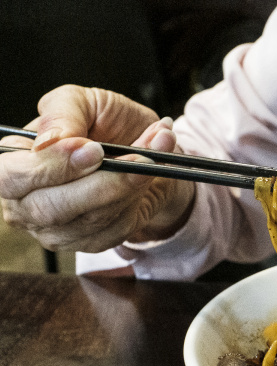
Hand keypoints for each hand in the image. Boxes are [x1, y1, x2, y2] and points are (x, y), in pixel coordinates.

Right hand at [0, 85, 194, 253]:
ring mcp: (57, 228)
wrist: (148, 151)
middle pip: (49, 208)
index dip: (51, 167)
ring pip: (90, 220)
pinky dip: (136, 200)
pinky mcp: (90, 242)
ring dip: (128, 187)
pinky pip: (114, 230)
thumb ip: (63, 113)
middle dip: (99, 183)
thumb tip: (50, 140)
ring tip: (151, 156)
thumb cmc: (108, 124)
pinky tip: (146, 178)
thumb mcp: (84, 101)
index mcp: (14, 160)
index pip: (10, 177)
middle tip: (135, 157)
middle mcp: (27, 201)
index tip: (94, 150)